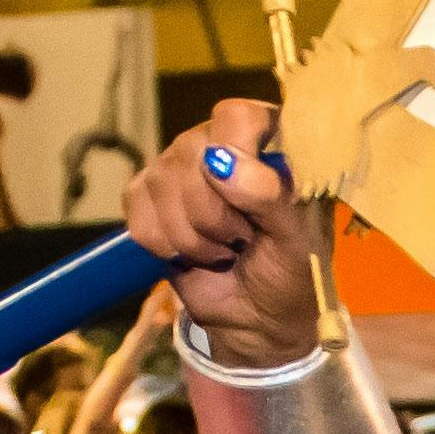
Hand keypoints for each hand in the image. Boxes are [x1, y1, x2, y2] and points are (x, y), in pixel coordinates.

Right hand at [130, 99, 332, 361]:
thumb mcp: (296, 239)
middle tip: (244, 240)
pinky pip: (137, 210)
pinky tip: (192, 253)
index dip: (236, 156)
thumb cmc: (290, 271)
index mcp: (269, 139)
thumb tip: (220, 160)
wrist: (258, 317)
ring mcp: (179, 164)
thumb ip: (269, 195)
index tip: (254, 203)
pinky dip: (165, 245)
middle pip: (193, 154)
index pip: (237, 116)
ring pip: (162, 185)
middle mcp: (219, 141)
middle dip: (217, 216)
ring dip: (195, 238)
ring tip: (224, 250)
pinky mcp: (147, 194)